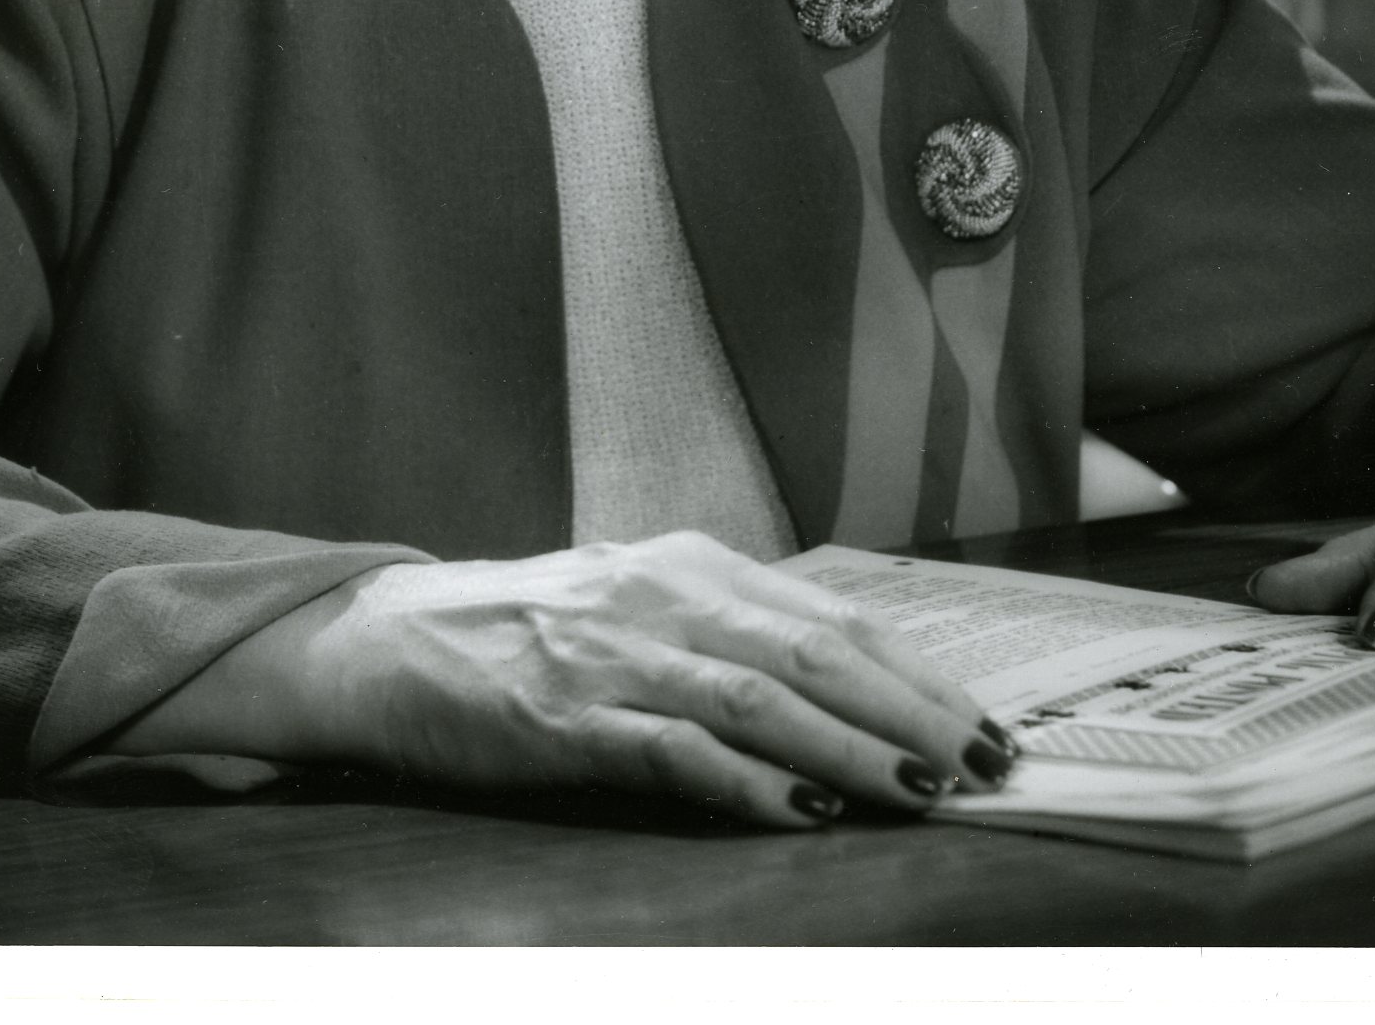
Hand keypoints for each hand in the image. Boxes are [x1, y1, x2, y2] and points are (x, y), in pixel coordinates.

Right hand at [237, 532, 1011, 829]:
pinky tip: (799, 808)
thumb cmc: (530, 634)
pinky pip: (667, 748)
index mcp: (689, 564)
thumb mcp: (642, 609)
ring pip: (755, 698)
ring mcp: (609, 656)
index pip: (831, 616)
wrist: (387, 642)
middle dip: (910, 710)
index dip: (917, 671)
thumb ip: (732, 637)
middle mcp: (660, 596)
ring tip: (919, 788)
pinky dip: (741, 779)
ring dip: (848, 746)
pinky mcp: (559, 719)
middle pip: (811, 652)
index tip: (987, 721)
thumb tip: (857, 691)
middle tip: (985, 763)